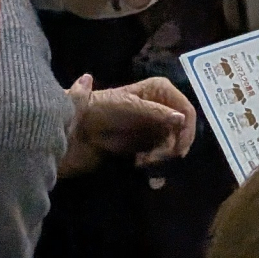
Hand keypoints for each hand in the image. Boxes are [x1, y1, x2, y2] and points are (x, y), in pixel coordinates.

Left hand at [62, 75, 197, 176]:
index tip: (177, 150)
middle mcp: (159, 107)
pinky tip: (139, 166)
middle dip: (172, 147)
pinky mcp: (141, 146)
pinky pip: (158, 157)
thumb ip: (156, 112)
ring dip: (161, 158)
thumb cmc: (98, 110)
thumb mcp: (128, 107)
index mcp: (158, 91)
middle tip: (154, 160)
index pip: (186, 110)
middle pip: (181, 131)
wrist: (72, 131)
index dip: (186, 130)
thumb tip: (182, 119)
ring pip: (171, 146)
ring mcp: (150, 128)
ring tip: (142, 164)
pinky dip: (154, 166)